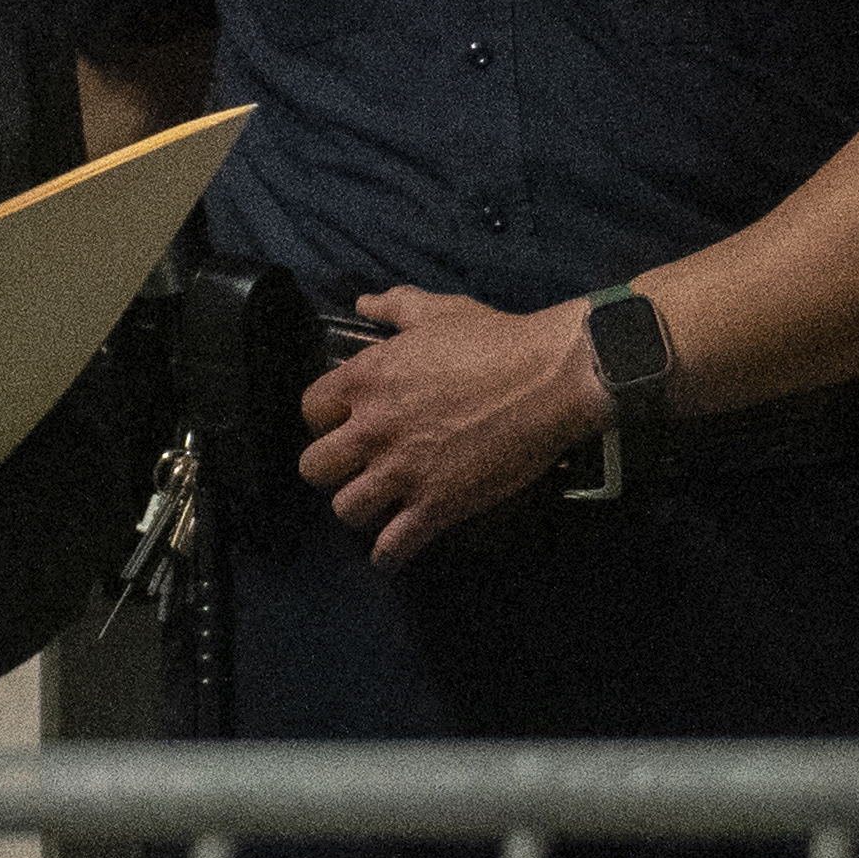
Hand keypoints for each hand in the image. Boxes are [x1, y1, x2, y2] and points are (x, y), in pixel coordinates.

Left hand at [294, 288, 609, 565]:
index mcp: (366, 379)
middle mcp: (373, 429)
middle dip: (332, 469)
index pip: (310, 410)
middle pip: (314, 468)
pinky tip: (393, 551)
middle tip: (357, 466)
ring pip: (346, 510)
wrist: (549, 380)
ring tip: (379, 505)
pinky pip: (391, 547)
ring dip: (360, 509)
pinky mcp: (436, 506)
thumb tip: (364, 302)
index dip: (324, 420)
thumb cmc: (496, 340)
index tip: (344, 423)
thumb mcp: (439, 311)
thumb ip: (394, 306)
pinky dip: (388, 555)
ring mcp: (403, 472)